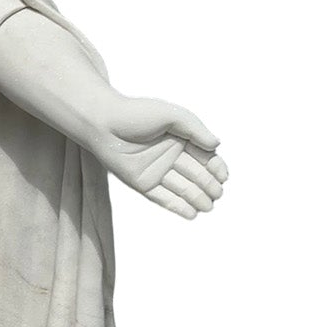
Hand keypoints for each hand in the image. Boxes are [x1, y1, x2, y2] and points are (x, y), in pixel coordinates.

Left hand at [96, 95, 229, 220]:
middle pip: (196, 174)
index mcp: (181, 138)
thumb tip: (217, 144)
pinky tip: (192, 214)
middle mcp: (171, 155)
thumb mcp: (172, 115)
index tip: (223, 176)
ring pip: (182, 188)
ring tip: (208, 207)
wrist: (103, 123)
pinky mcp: (142, 183)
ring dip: (197, 198)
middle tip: (218, 194)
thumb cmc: (137, 113)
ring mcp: (157, 170)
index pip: (205, 156)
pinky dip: (177, 206)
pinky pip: (163, 198)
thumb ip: (195, 129)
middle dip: (208, 185)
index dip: (216, 167)